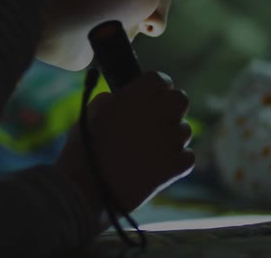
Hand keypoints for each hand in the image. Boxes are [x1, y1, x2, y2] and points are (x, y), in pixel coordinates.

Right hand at [56, 72, 194, 230]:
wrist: (84, 191)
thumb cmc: (82, 154)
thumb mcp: (88, 117)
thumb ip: (107, 101)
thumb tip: (116, 96)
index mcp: (130, 99)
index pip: (159, 79)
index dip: (160, 87)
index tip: (154, 97)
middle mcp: (151, 115)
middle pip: (181, 100)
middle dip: (172, 109)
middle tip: (160, 121)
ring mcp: (164, 141)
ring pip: (185, 131)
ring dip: (172, 139)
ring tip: (151, 151)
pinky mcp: (171, 167)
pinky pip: (188, 157)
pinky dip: (178, 162)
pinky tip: (160, 166)